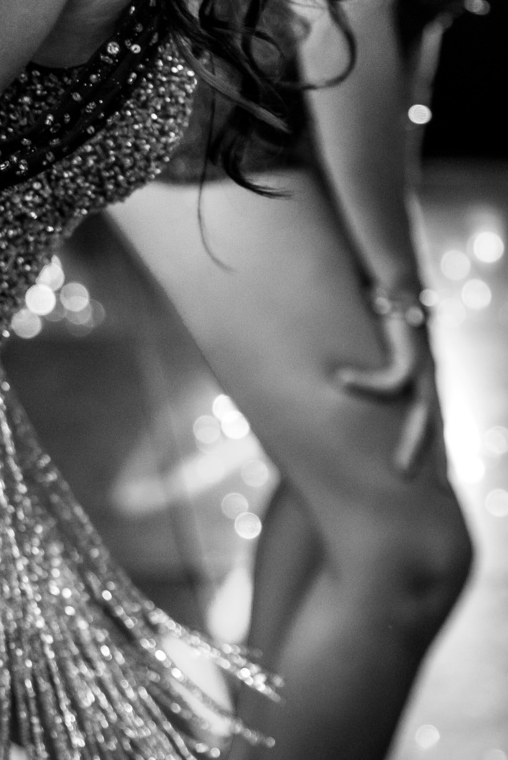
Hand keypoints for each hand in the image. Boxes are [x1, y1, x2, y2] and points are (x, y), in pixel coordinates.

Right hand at [336, 308, 441, 476]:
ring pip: (426, 413)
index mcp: (420, 376)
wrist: (389, 269)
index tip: (438, 480)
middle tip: (434, 491)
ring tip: (402, 471)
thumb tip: (321, 382)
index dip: (435, 449)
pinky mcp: (410, 347)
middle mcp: (427, 374)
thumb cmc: (370, 301)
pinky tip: (340, 381)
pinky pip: (392, 378)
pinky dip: (367, 384)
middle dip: (437, 458)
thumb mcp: (367, 342)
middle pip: (437, 425)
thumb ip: (357, 365)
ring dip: (417, 444)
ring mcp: (423, 362)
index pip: (431, 418)